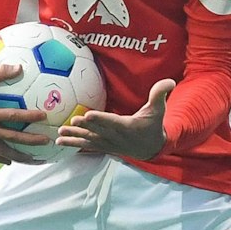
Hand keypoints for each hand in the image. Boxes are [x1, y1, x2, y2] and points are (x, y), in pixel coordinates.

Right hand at [0, 64, 49, 165]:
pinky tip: (12, 161)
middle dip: (30, 141)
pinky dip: (1, 157)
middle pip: (10, 137)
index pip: (11, 116)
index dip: (28, 116)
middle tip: (47, 140)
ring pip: (1, 150)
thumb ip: (1, 72)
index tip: (44, 116)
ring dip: (18, 156)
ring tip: (34, 159)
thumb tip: (20, 68)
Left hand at [56, 78, 172, 159]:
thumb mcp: (158, 110)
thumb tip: (169, 81)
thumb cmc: (152, 125)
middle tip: (72, 121)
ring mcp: (108, 143)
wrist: (150, 147)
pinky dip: (74, 143)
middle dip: (85, 127)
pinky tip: (60, 140)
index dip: (100, 119)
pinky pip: (86, 146)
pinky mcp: (103, 146)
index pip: (112, 122)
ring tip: (60, 133)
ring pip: (89, 140)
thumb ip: (159, 95)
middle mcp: (116, 137)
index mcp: (128, 127)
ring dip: (74, 136)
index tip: (88, 116)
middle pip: (98, 131)